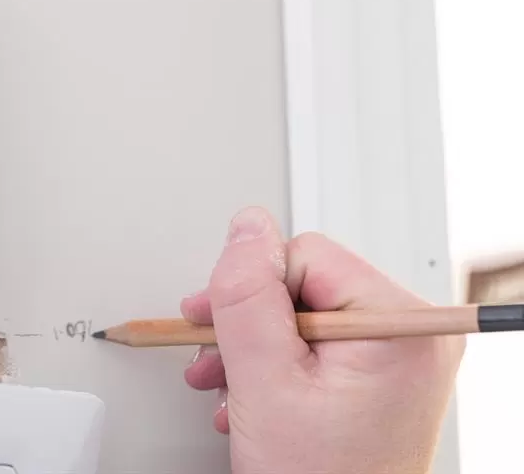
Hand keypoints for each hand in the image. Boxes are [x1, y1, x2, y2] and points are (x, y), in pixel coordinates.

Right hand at [182, 207, 464, 473]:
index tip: (214, 322)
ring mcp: (397, 356)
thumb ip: (249, 297)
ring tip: (227, 382)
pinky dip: (274, 364)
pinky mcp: (379, 374)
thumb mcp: (265, 382)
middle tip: (215, 355)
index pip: (304, 255)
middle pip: (302, 284)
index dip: (248, 289)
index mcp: (399, 324)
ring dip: (252, 346)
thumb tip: (246, 228)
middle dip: (246, 323)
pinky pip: (316, 342)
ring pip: (301, 314)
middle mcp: (410, 333)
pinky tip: (251, 394)